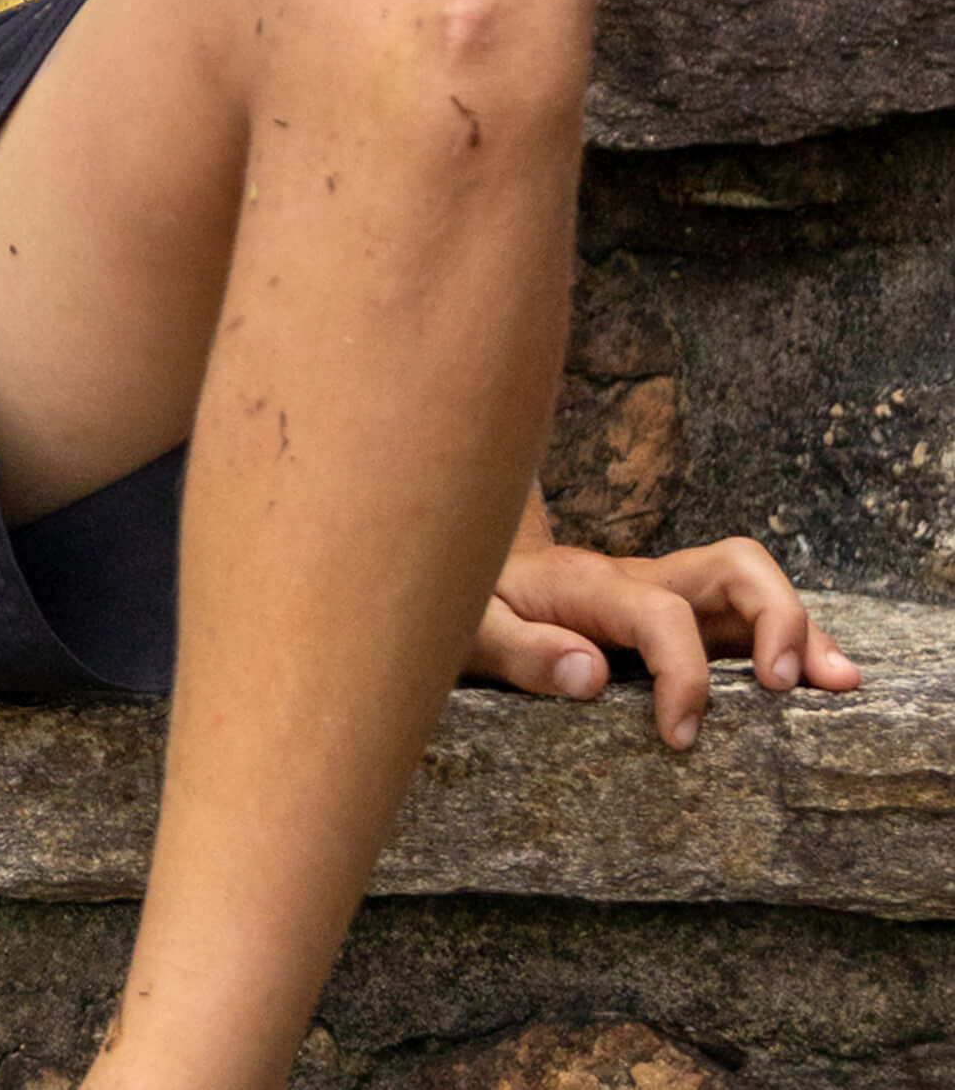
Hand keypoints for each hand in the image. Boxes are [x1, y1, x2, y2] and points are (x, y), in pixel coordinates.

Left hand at [466, 536, 862, 747]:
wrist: (464, 576)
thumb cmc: (472, 607)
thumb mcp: (472, 630)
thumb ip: (522, 653)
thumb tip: (590, 675)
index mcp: (589, 584)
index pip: (660, 613)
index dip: (683, 675)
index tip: (680, 737)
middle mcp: (640, 580)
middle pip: (733, 566)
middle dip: (776, 617)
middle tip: (784, 685)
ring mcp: (668, 595)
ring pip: (753, 589)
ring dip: (802, 632)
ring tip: (838, 685)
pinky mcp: (681, 619)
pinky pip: (747, 621)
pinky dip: (790, 646)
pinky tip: (817, 685)